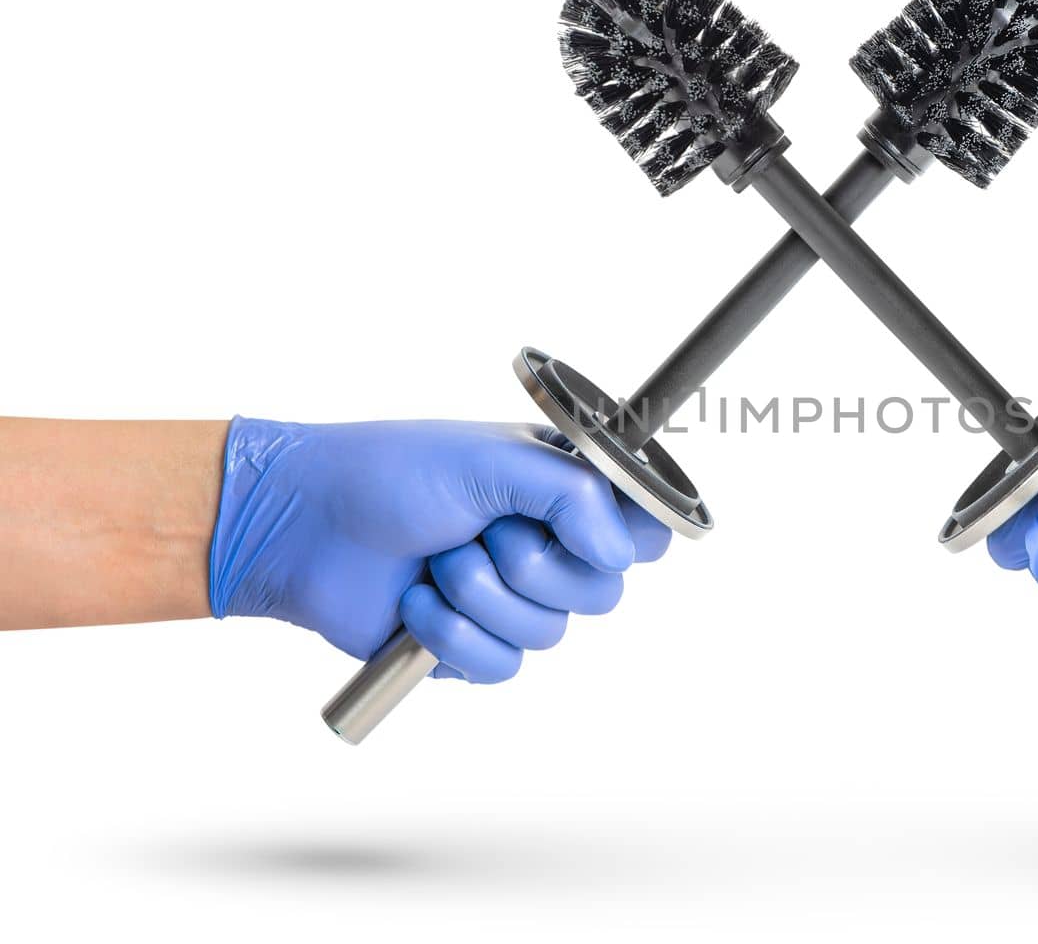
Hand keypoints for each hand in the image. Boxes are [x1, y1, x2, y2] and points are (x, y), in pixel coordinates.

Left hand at [208, 418, 670, 680]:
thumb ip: (573, 495)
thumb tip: (622, 553)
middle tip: (485, 532)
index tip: (594, 531)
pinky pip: (501, 667)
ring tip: (436, 561)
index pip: (644, 530)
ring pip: (548, 634)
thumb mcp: (492, 460)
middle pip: (603, 592)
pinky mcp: (470, 648)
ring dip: (482, 597)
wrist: (304, 526)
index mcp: (562, 494)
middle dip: (536, 567)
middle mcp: (546, 548)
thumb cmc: (390, 473)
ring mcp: (510, 602)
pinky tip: (415, 605)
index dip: (632, 539)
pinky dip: (453, 636)